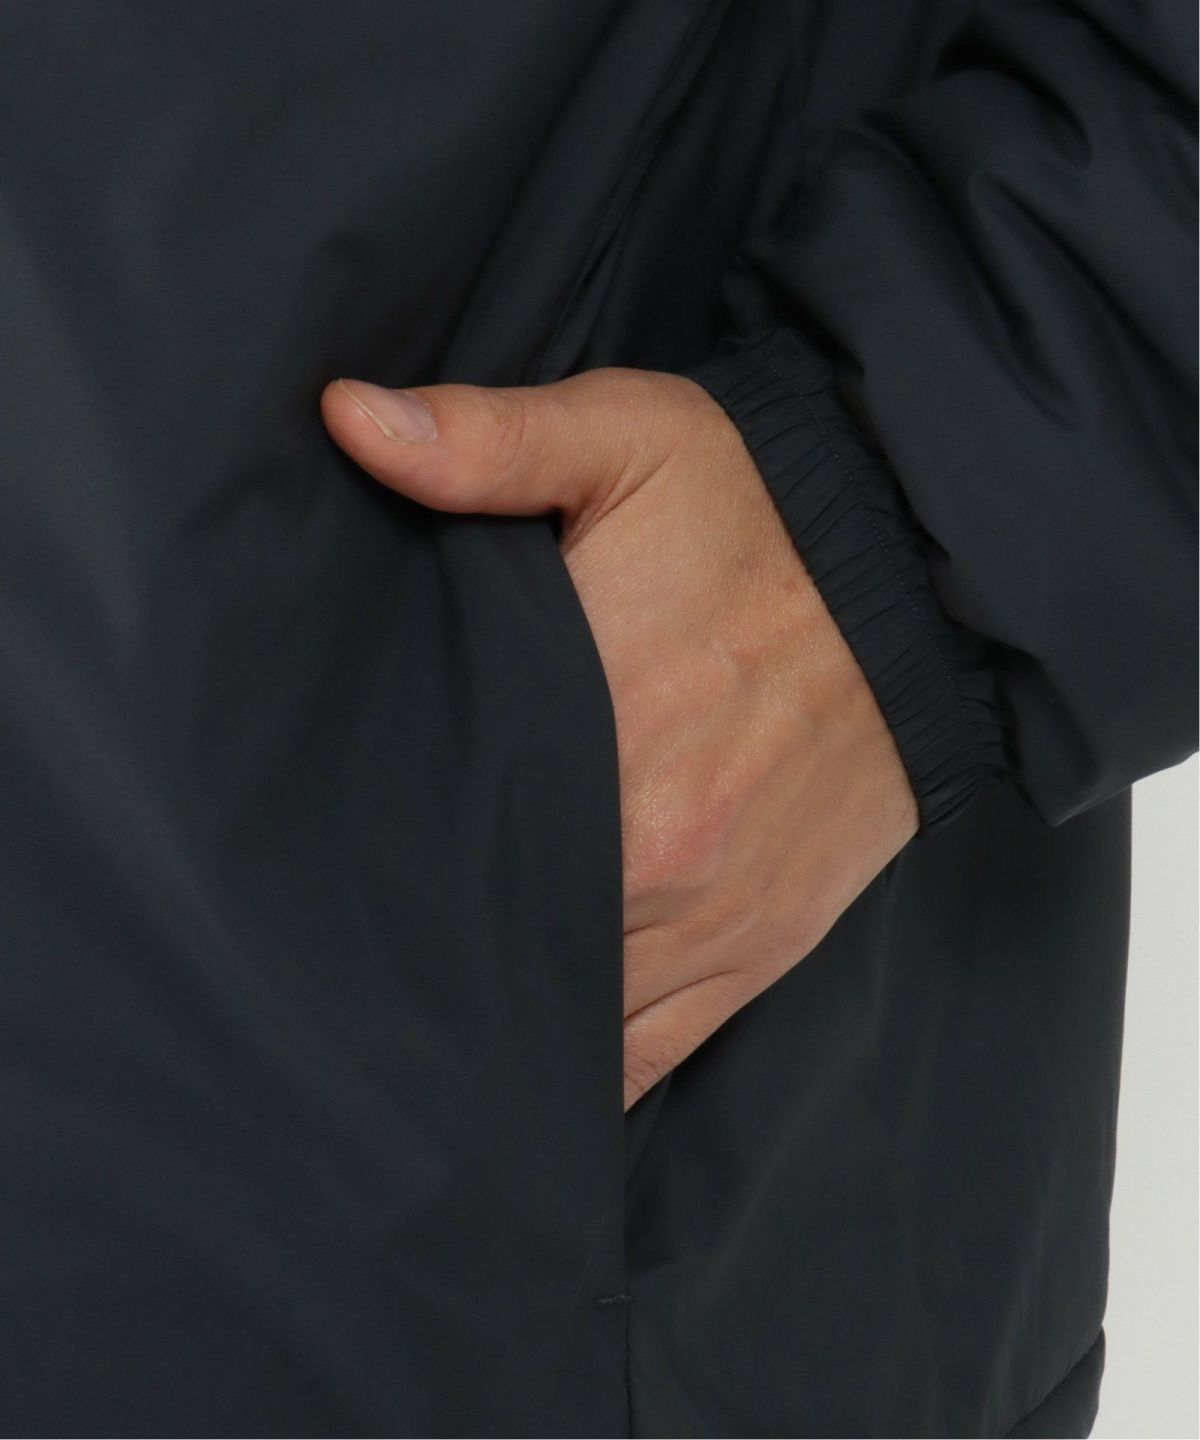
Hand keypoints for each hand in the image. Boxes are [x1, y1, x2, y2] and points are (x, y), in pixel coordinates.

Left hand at [321, 366, 917, 1108]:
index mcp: (604, 730)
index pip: (446, 837)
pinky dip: (581, 1077)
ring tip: (416, 1031)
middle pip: (496, 940)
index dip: (369, 870)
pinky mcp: (755, 951)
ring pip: (563, 1019)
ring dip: (493, 1021)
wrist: (924, 579)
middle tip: (346, 954)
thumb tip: (348, 422)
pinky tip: (520, 1086)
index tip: (313, 878)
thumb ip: (482, 443)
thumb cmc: (761, 511)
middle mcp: (651, 852)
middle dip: (425, 949)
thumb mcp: (623, 439)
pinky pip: (649, 1056)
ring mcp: (707, 918)